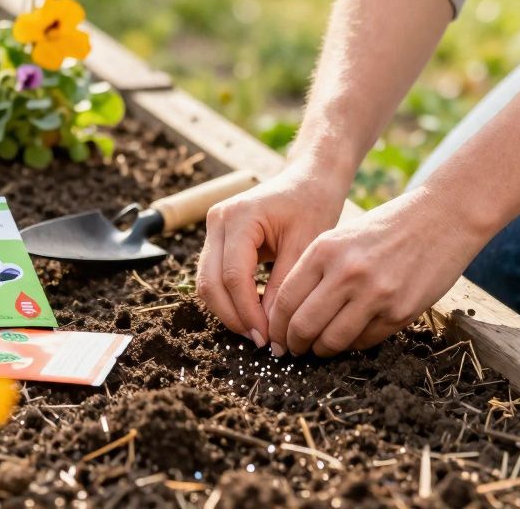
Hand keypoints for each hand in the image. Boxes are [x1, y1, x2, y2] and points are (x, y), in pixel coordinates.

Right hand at [195, 162, 348, 348]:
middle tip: (262, 341)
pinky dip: (230, 298)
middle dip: (233, 317)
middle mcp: (218, 220)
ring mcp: (213, 228)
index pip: (233, 276)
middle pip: (210, 282)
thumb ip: (283, 287)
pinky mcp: (218, 238)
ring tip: (259, 331)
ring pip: (207, 283)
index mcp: (239, 216)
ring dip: (229, 311)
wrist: (309, 179)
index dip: (247, 312)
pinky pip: (214, 276)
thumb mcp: (305, 247)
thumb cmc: (313, 205)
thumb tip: (271, 330)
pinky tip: (254, 314)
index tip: (268, 337)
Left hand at [267, 188, 490, 356]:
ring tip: (319, 348)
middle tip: (292, 349)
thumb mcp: (342, 237)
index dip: (277, 325)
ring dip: (321, 350)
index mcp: (325, 250)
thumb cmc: (387, 228)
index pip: (286, 299)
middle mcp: (347, 273)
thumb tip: (289, 312)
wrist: (442, 218)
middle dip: (293, 344)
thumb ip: (316, 270)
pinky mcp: (400, 312)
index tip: (276, 336)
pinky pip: (365, 341)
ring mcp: (375, 295)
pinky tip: (350, 338)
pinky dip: (352, 345)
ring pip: (332, 340)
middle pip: (303, 325)